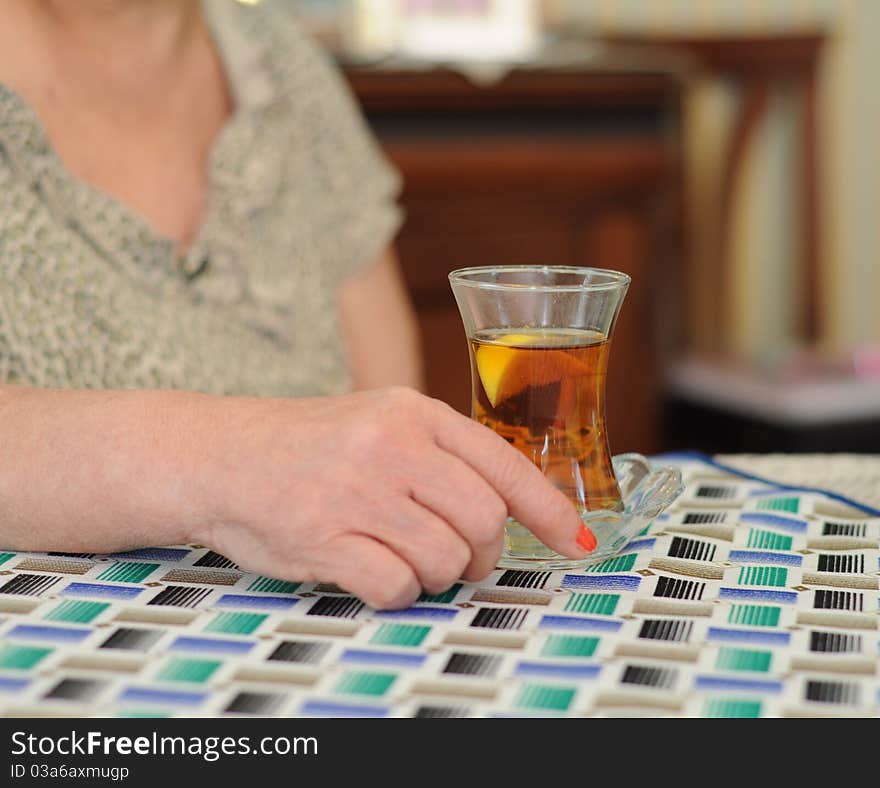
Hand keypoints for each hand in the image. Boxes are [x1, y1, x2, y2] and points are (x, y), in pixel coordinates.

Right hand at [195, 387, 593, 608]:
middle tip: (460, 558)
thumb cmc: (307, 445)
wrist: (218, 454)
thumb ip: (440, 454)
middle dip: (483, 554)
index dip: (550, 512)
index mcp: (412, 412)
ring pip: (445, 560)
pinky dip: (394, 592)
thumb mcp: (379, 421)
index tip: (576, 542)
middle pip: (484, 521)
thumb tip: (508, 509)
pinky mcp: (323, 538)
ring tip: (400, 556)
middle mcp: (390, 446)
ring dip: (434, 574)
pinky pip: (396, 587)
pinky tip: (368, 569)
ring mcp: (355, 491)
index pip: (504, 465)